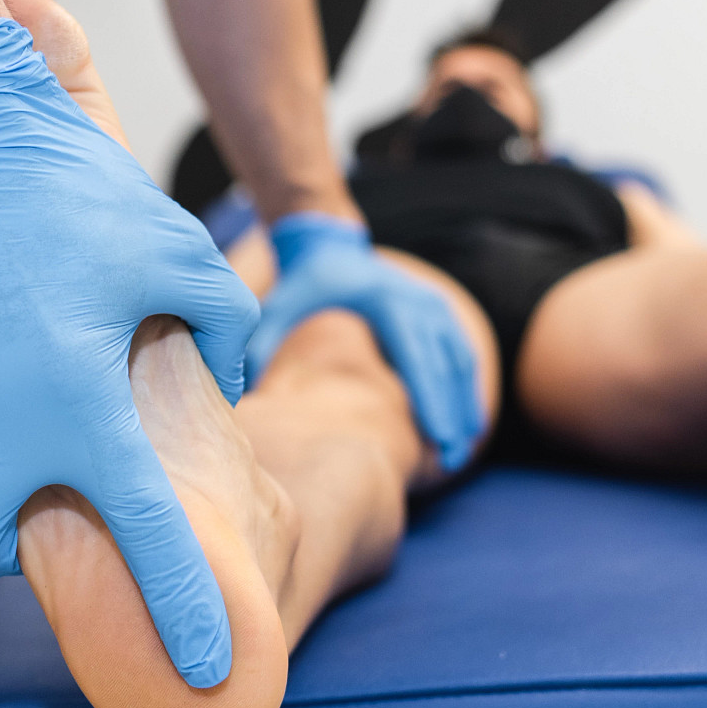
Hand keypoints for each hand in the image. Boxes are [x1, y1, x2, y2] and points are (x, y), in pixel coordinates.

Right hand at [0, 17, 259, 686]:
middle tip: (37, 493)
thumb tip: (232, 375)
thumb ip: (226, 326)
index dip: (183, 609)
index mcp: (79, 409)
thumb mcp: (180, 251)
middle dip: (3, 544)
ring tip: (2, 386)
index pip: (143, 539)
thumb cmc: (72, 186)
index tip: (207, 668)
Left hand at [247, 213, 484, 471]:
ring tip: (459, 452)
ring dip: (463, 407)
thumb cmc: (305, 286)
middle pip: (443, 366)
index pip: (416, 356)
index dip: (430, 400)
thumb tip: (243, 391)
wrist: (329, 248)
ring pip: (460, 363)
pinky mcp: (441, 314)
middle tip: (453, 460)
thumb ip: (266, 345)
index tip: (438, 438)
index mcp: (386, 301)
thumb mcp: (281, 307)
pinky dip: (463, 391)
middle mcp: (418, 301)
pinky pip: (460, 357)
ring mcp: (434, 305)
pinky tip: (463, 425)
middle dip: (452, 414)